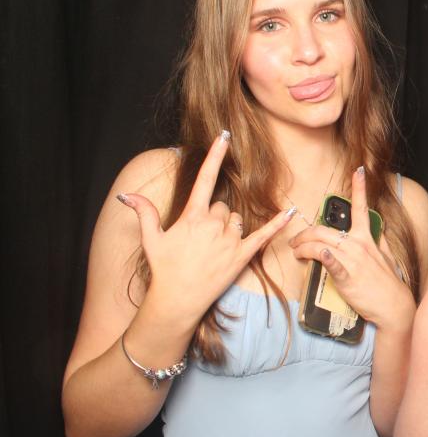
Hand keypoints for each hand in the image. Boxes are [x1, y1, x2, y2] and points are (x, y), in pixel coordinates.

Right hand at [118, 131, 292, 323]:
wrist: (177, 300)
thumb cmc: (164, 269)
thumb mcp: (151, 239)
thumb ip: (145, 213)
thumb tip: (127, 196)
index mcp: (192, 217)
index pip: (205, 179)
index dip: (215, 156)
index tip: (224, 136)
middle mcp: (213, 225)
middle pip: (222, 206)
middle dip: (213, 216)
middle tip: (199, 239)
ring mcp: (229, 241)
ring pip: (237, 219)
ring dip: (229, 227)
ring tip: (213, 248)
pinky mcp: (242, 256)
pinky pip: (264, 235)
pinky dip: (278, 224)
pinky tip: (291, 212)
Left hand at [289, 167, 413, 331]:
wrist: (393, 305)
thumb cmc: (388, 283)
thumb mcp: (386, 257)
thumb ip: (379, 241)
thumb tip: (379, 231)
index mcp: (367, 238)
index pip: (362, 208)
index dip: (359, 188)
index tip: (359, 170)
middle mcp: (358, 244)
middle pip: (323, 230)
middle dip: (304, 233)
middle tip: (295, 241)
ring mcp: (352, 259)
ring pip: (319, 244)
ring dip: (301, 246)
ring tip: (296, 252)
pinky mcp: (346, 276)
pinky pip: (330, 263)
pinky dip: (319, 256)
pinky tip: (309, 255)